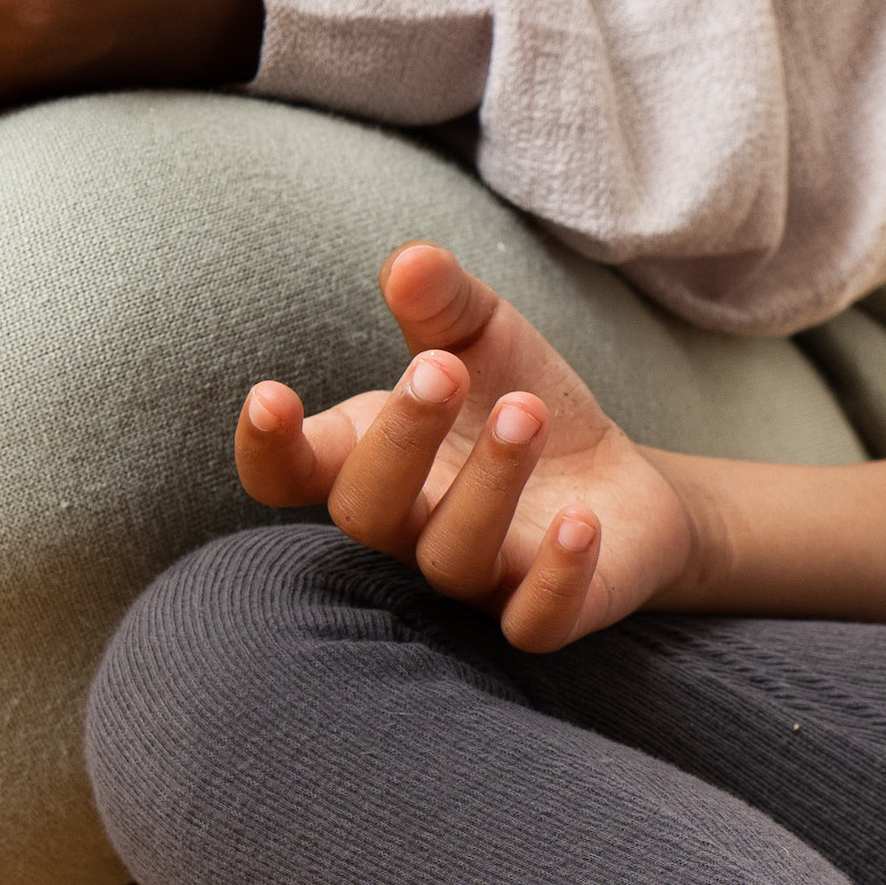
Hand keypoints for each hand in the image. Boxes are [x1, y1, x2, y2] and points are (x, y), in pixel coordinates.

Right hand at [229, 243, 697, 651]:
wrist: (617, 480)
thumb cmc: (519, 402)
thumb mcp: (483, 337)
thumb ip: (442, 302)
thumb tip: (411, 261)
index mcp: (367, 461)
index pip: (286, 477)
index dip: (268, 449)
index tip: (271, 396)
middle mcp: (407, 530)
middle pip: (366, 512)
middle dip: (400, 439)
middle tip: (440, 368)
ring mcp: (474, 579)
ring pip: (451, 557)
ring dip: (487, 484)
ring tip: (527, 410)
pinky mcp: (543, 613)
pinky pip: (533, 623)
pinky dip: (555, 578)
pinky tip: (581, 521)